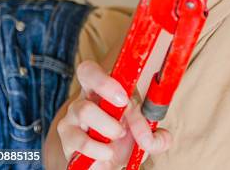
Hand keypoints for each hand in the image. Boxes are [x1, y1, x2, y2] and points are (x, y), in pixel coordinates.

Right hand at [57, 60, 171, 168]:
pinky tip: (107, 154)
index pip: (92, 69)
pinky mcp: (66, 141)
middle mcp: (84, 99)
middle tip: (124, 111)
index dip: (106, 78)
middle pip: (86, 75)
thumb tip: (163, 139)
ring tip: (118, 136)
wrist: (104, 163)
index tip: (124, 98)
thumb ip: (155, 137)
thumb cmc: (122, 139)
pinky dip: (98, 150)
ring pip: (84, 109)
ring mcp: (71, 118)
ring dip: (108, 126)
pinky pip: (79, 141)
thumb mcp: (142, 137)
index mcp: (102, 90)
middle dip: (108, 87)